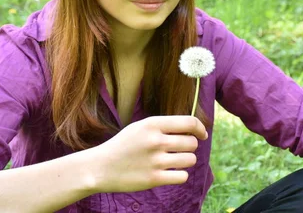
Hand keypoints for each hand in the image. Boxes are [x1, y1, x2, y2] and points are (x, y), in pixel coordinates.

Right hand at [83, 115, 207, 192]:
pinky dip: (179, 175)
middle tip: (179, 150)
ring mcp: (155, 161)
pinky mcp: (154, 179)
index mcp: (152, 124)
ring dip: (186, 161)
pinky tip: (169, 172)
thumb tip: (193, 130)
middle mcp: (155, 141)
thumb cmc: (124, 146)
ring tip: (173, 161)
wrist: (100, 167)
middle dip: (190, 147)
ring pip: (190, 159)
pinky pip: (182, 176)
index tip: (202, 135)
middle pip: (192, 143)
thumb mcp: (141, 127)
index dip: (200, 129)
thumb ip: (164, 127)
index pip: (189, 123)